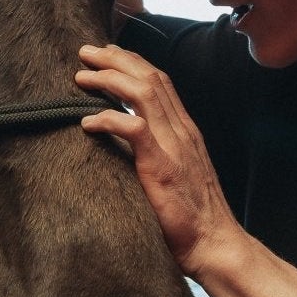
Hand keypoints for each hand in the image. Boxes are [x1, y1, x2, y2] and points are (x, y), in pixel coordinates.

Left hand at [77, 43, 242, 277]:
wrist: (214, 244)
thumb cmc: (193, 219)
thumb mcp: (178, 175)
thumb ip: (160, 154)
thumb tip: (133, 145)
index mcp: (186, 131)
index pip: (161, 81)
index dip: (132, 62)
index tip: (106, 55)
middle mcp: (182, 131)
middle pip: (150, 77)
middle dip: (116, 58)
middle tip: (85, 51)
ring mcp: (174, 146)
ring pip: (143, 93)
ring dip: (108, 79)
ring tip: (81, 76)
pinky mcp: (162, 166)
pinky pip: (134, 128)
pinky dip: (109, 118)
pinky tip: (88, 121)